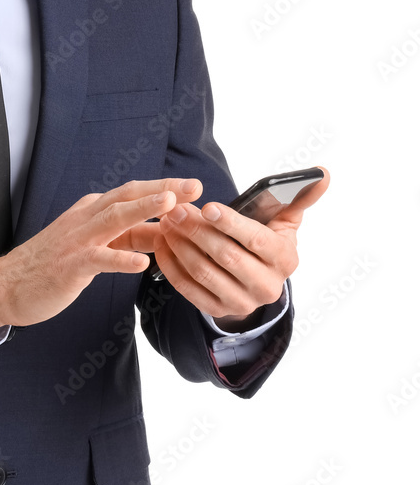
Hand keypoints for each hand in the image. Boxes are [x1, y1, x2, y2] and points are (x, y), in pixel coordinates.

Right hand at [0, 178, 202, 333]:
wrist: (6, 284)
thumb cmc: (52, 265)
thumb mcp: (94, 246)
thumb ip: (127, 238)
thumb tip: (164, 234)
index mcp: (92, 211)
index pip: (132, 195)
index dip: (164, 190)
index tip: (194, 188)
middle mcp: (85, 218)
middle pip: (127, 196)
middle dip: (162, 190)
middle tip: (194, 187)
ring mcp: (77, 239)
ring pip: (114, 218)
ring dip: (143, 209)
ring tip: (171, 205)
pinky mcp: (69, 265)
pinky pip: (98, 259)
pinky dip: (120, 259)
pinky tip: (142, 263)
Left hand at [153, 166, 330, 328]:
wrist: (257, 280)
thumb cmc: (267, 239)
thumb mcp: (285, 220)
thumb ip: (299, 197)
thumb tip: (322, 174)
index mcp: (284, 259)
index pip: (257, 241)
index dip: (231, 224)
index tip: (207, 206)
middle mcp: (266, 286)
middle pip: (226, 256)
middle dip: (197, 230)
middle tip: (174, 209)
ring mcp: (242, 302)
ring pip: (204, 273)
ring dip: (180, 246)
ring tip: (165, 222)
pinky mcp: (219, 311)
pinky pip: (189, 290)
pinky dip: (171, 266)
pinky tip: (162, 244)